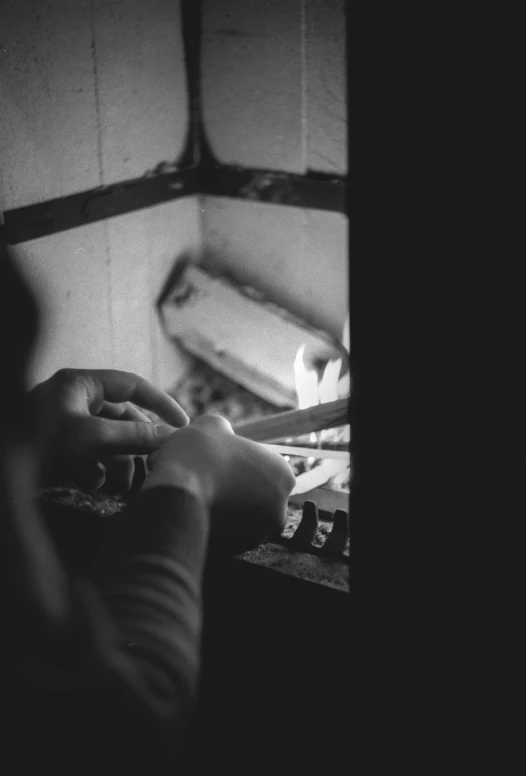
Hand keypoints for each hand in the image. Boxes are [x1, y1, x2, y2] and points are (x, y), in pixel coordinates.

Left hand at [30, 369, 188, 491]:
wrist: (2, 477)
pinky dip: (95, 470)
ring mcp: (64, 425)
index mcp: (79, 385)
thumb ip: (135, 436)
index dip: (160, 403)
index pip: (132, 385)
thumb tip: (174, 436)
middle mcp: (73, 401)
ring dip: (118, 463)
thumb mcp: (92, 439)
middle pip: (122, 418)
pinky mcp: (57, 450)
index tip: (182, 424)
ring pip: (107, 441)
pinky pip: (89, 456)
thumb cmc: (39, 446)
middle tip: (156, 464)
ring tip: (122, 485)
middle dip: (137, 444)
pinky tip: (91, 483)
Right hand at [143, 414, 295, 551]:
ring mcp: (259, 534)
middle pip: (256, 496)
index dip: (241, 465)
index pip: (265, 469)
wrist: (178, 490)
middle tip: (209, 479)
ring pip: (241, 519)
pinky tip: (195, 511)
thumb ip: (224, 430)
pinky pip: (225, 537)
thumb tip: (222, 434)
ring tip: (198, 494)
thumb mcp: (212, 426)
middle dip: (235, 490)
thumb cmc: (199, 454)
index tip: (221, 463)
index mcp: (283, 475)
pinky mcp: (237, 552)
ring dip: (225, 510)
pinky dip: (213, 528)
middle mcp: (279, 508)